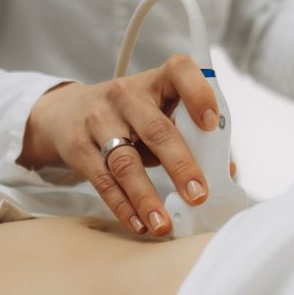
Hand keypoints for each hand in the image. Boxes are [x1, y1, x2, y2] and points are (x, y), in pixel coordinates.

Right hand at [18, 54, 217, 236]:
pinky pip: (103, 181)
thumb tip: (225, 172)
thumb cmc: (128, 115)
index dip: (198, 94)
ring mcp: (98, 120)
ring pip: (125, 162)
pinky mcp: (78, 147)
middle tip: (198, 194)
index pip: (179, 72)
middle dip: (180, 165)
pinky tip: (139, 222)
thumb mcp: (158, 112)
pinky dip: (123, 206)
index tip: (212, 122)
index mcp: (155, 81)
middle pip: (156, 130)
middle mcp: (126, 96)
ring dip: (146, 197)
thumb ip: (190, 136)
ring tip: (164, 223)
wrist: (68, 112)